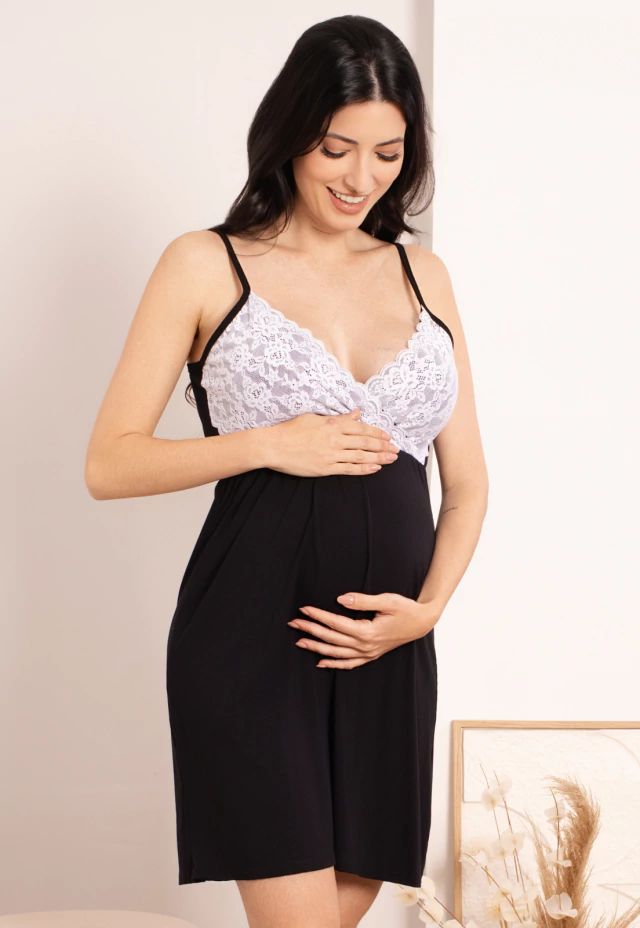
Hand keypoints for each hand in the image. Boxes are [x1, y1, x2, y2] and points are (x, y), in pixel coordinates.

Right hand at [262, 408, 399, 476]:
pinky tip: (375, 468)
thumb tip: (356, 413)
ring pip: (361, 456)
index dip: (377, 433)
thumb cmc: (291, 430)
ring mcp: (331, 455)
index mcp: (332, 425)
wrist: (273, 446)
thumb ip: (338, 418)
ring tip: (391, 459)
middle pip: (365, 442)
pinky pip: (349, 469)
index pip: (361, 428)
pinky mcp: (325, 468)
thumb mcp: (315, 418)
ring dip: (379, 458)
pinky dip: (364, 469)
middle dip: (383, 446)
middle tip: (396, 450)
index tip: (388, 436)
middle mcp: (335, 439)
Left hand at [287, 592, 440, 668]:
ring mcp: (368, 653)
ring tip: (299, 642)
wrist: (422, 622)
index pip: (336, 624)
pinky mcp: (371, 655)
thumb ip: (362, 600)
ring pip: (336, 653)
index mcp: (368, 632)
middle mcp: (366, 646)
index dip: (318, 616)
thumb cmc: (405, 608)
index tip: (303, 609)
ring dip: (316, 648)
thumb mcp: (386, 600)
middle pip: (332, 639)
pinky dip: (334, 664)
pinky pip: (349, 664)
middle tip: (293, 623)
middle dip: (310, 630)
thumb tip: (340, 599)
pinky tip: (320, 662)